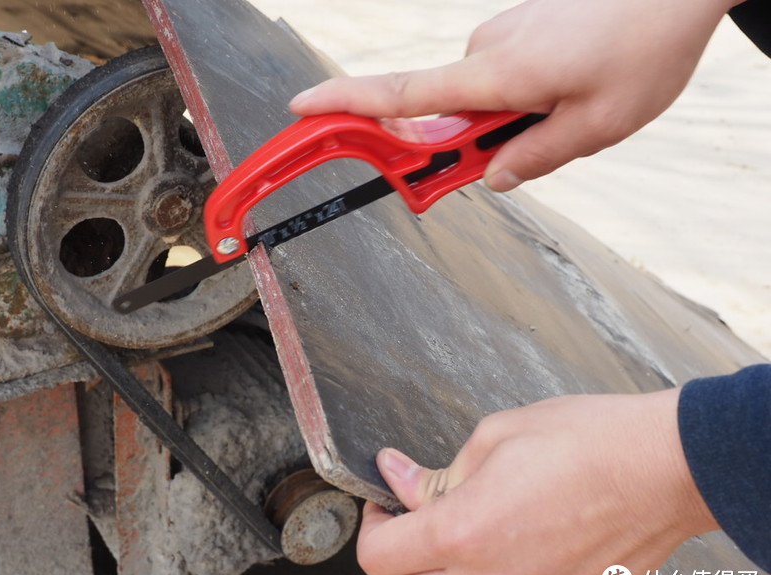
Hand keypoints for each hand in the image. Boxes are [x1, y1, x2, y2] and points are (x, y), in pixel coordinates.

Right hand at [290, 0, 739, 190]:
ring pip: (480, 99)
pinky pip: (500, 74)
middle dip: (465, 146)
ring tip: (574, 106)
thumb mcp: (597, 127)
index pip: (400, 95)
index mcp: (495, 76)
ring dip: (510, 119)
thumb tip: (491, 179)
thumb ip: (534, 159)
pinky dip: (523, 94)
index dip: (343, 107)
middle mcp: (486, 51)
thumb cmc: (643, 49)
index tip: (299, 113)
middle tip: (517, 154)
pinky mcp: (517, 27)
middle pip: (441, 113)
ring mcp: (500, 34)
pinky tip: (571, 84)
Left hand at [358, 389, 718, 574]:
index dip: (371, 525)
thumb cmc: (587, 445)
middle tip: (407, 531)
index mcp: (461, 534)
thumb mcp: (493, 439)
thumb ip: (434, 474)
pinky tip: (498, 561)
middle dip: (389, 565)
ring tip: (451, 548)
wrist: (664, 472)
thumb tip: (395, 479)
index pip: (375, 556)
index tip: (384, 506)